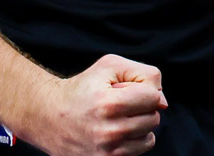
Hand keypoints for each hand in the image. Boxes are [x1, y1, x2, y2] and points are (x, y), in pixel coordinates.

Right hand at [27, 54, 165, 155]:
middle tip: (119, 102)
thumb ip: (143, 74)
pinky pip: (139, 150)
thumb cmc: (84, 88)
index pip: (153, 97)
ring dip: (139, 124)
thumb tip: (163, 102)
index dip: (143, 89)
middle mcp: (110, 131)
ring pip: (150, 136)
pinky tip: (116, 131)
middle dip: (142, 106)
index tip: (126, 88)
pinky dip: (134, 140)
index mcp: (109, 104)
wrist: (50, 116)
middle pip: (154, 117)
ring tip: (117, 117)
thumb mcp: (109, 67)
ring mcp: (109, 152)